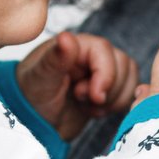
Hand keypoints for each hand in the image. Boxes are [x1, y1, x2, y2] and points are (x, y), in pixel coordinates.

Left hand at [15, 31, 139, 138]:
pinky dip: (116, 106)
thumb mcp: (40, 78)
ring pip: (129, 79)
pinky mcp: (107, 90)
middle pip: (122, 65)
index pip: (105, 51)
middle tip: (80, 99)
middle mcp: (91, 56)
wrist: (32, 122)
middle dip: (107, 89)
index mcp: (76, 45)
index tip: (94, 96)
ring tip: (86, 106)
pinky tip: (94, 111)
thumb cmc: (30, 95)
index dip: (106, 75)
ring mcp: (101, 73)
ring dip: (112, 99)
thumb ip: (56, 58)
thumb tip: (66, 37)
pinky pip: (128, 93)